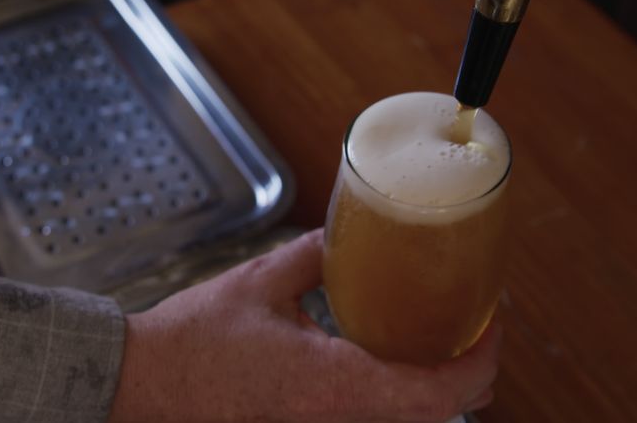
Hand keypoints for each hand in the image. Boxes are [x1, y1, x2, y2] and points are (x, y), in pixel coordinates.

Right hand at [108, 229, 501, 421]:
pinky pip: (373, 419)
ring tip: (440, 341)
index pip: (439, 393)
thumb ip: (314, 255)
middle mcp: (338, 419)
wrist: (144, 385)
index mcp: (334, 383)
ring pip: (407, 422)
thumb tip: (348, 232)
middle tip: (474, 327)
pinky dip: (399, 397)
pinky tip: (388, 360)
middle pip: (437, 416)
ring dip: (437, 390)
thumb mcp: (260, 282)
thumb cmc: (194, 341)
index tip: (492, 323)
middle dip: (470, 375)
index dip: (481, 360)